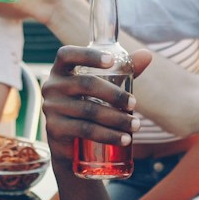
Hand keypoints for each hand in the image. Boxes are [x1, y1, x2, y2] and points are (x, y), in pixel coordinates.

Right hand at [41, 45, 153, 164]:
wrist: (70, 145)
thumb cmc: (90, 105)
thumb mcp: (105, 86)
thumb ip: (124, 69)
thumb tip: (147, 54)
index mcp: (61, 70)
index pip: (67, 54)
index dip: (88, 55)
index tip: (111, 61)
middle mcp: (52, 86)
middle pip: (85, 84)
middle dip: (114, 94)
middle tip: (134, 104)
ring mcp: (51, 108)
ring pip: (89, 110)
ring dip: (117, 119)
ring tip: (135, 125)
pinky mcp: (54, 129)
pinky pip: (85, 129)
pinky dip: (108, 135)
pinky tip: (124, 139)